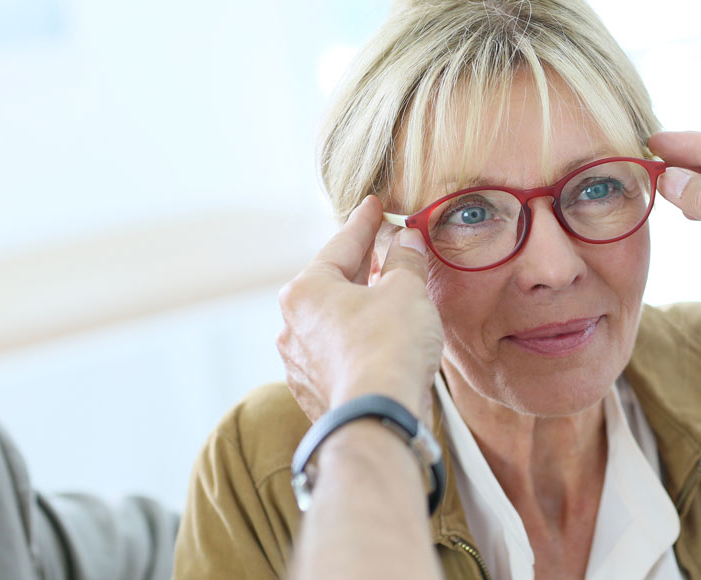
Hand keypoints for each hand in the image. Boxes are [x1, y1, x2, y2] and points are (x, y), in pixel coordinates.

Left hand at [276, 196, 442, 421]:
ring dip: (359, 308)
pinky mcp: (313, 392)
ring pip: (333, 322)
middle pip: (333, 284)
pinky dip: (357, 342)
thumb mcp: (406, 290)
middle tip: (386, 248)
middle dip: (363, 267)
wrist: (378, 417)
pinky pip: (337, 354)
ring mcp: (299, 362)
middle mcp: (292, 324)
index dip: (364, 223)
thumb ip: (405, 260)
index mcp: (306, 290)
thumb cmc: (389, 346)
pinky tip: (379, 342)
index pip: (341, 244)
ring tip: (386, 299)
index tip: (374, 206)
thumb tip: (407, 242)